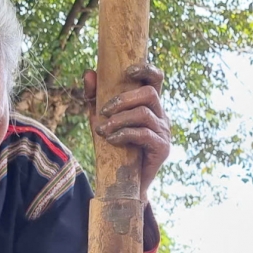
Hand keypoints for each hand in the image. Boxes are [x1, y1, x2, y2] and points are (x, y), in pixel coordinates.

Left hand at [83, 64, 170, 199]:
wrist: (125, 184)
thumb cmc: (115, 148)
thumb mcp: (101, 120)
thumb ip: (95, 97)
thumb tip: (88, 72)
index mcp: (150, 104)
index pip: (156, 79)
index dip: (146, 69)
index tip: (127, 71)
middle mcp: (161, 115)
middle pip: (150, 93)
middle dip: (124, 99)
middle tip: (104, 111)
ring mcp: (164, 132)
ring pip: (144, 113)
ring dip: (120, 119)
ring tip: (103, 130)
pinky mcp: (162, 148)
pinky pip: (144, 134)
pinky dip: (124, 134)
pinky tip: (111, 139)